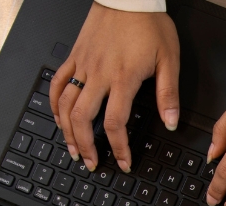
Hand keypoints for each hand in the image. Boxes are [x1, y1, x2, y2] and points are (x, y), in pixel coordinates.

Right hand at [49, 3, 179, 173]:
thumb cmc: (149, 24)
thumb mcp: (169, 59)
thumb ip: (169, 94)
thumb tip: (171, 122)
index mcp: (123, 78)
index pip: (115, 123)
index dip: (118, 148)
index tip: (122, 162)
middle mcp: (98, 74)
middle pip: (83, 119)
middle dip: (86, 146)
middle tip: (91, 163)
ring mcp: (82, 65)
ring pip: (65, 105)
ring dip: (67, 131)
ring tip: (73, 149)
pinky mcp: (74, 56)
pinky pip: (57, 83)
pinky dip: (54, 104)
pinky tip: (58, 119)